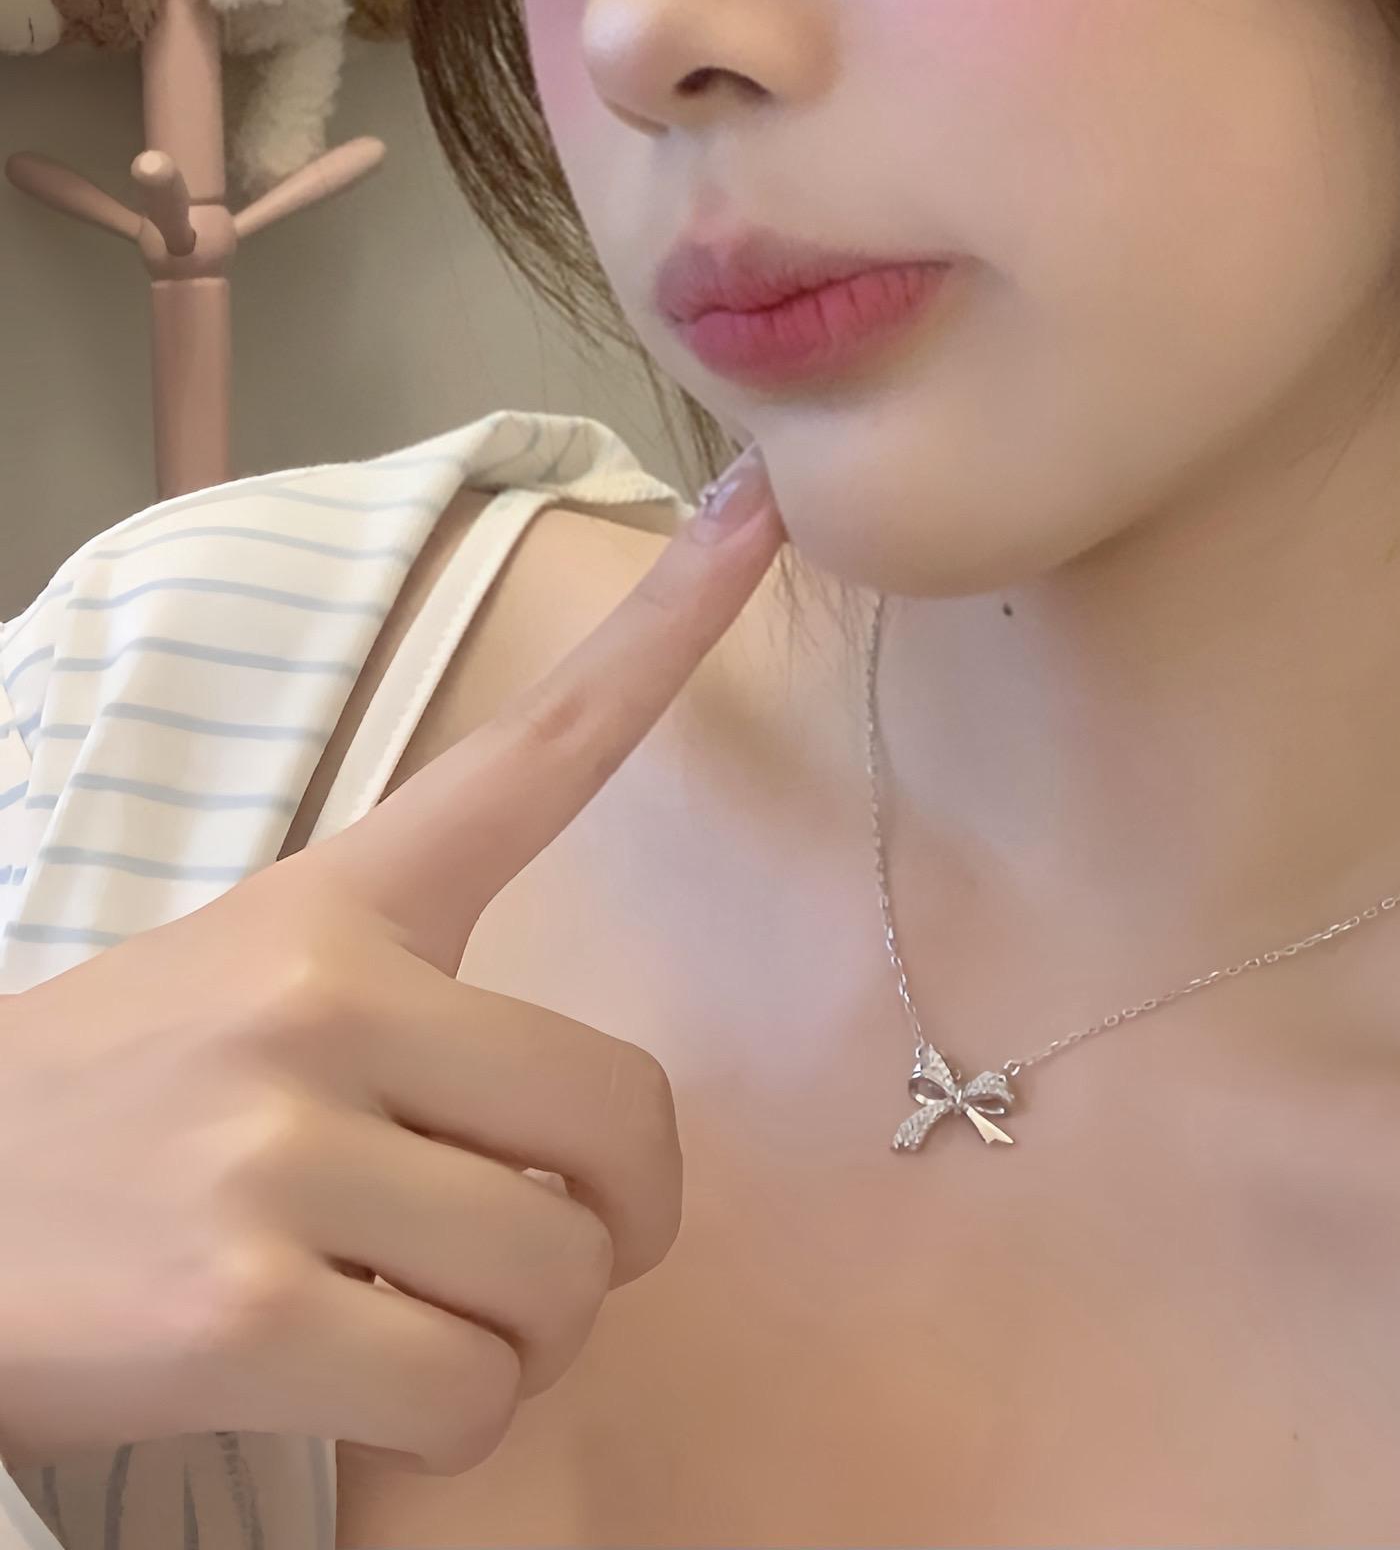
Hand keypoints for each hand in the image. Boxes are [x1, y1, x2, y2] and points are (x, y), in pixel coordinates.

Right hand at [0, 450, 782, 1477]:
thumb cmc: (111, 1118)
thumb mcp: (250, 989)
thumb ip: (419, 1014)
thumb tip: (589, 1150)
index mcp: (338, 906)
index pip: (532, 753)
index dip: (666, 630)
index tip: (759, 511)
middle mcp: (324, 1002)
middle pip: (619, 1118)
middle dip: (615, 1221)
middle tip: (545, 1246)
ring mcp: (281, 1151)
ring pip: (556, 1274)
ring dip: (521, 1335)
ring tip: (415, 1315)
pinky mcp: (240, 1309)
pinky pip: (470, 1392)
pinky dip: (452, 1418)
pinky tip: (360, 1384)